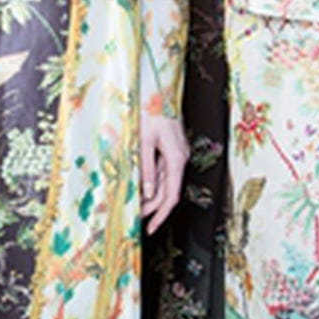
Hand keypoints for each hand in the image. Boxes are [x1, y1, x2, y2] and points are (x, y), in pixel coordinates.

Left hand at [140, 111, 187, 234]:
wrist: (158, 90)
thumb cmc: (151, 111)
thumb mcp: (144, 142)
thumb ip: (147, 168)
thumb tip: (148, 193)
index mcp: (177, 157)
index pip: (172, 195)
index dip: (161, 214)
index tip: (150, 227)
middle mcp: (181, 157)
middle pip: (169, 191)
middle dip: (153, 208)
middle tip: (137, 219)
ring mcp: (178, 153)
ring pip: (167, 182)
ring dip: (153, 196)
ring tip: (136, 206)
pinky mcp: (173, 148)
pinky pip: (165, 171)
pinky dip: (154, 182)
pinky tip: (142, 187)